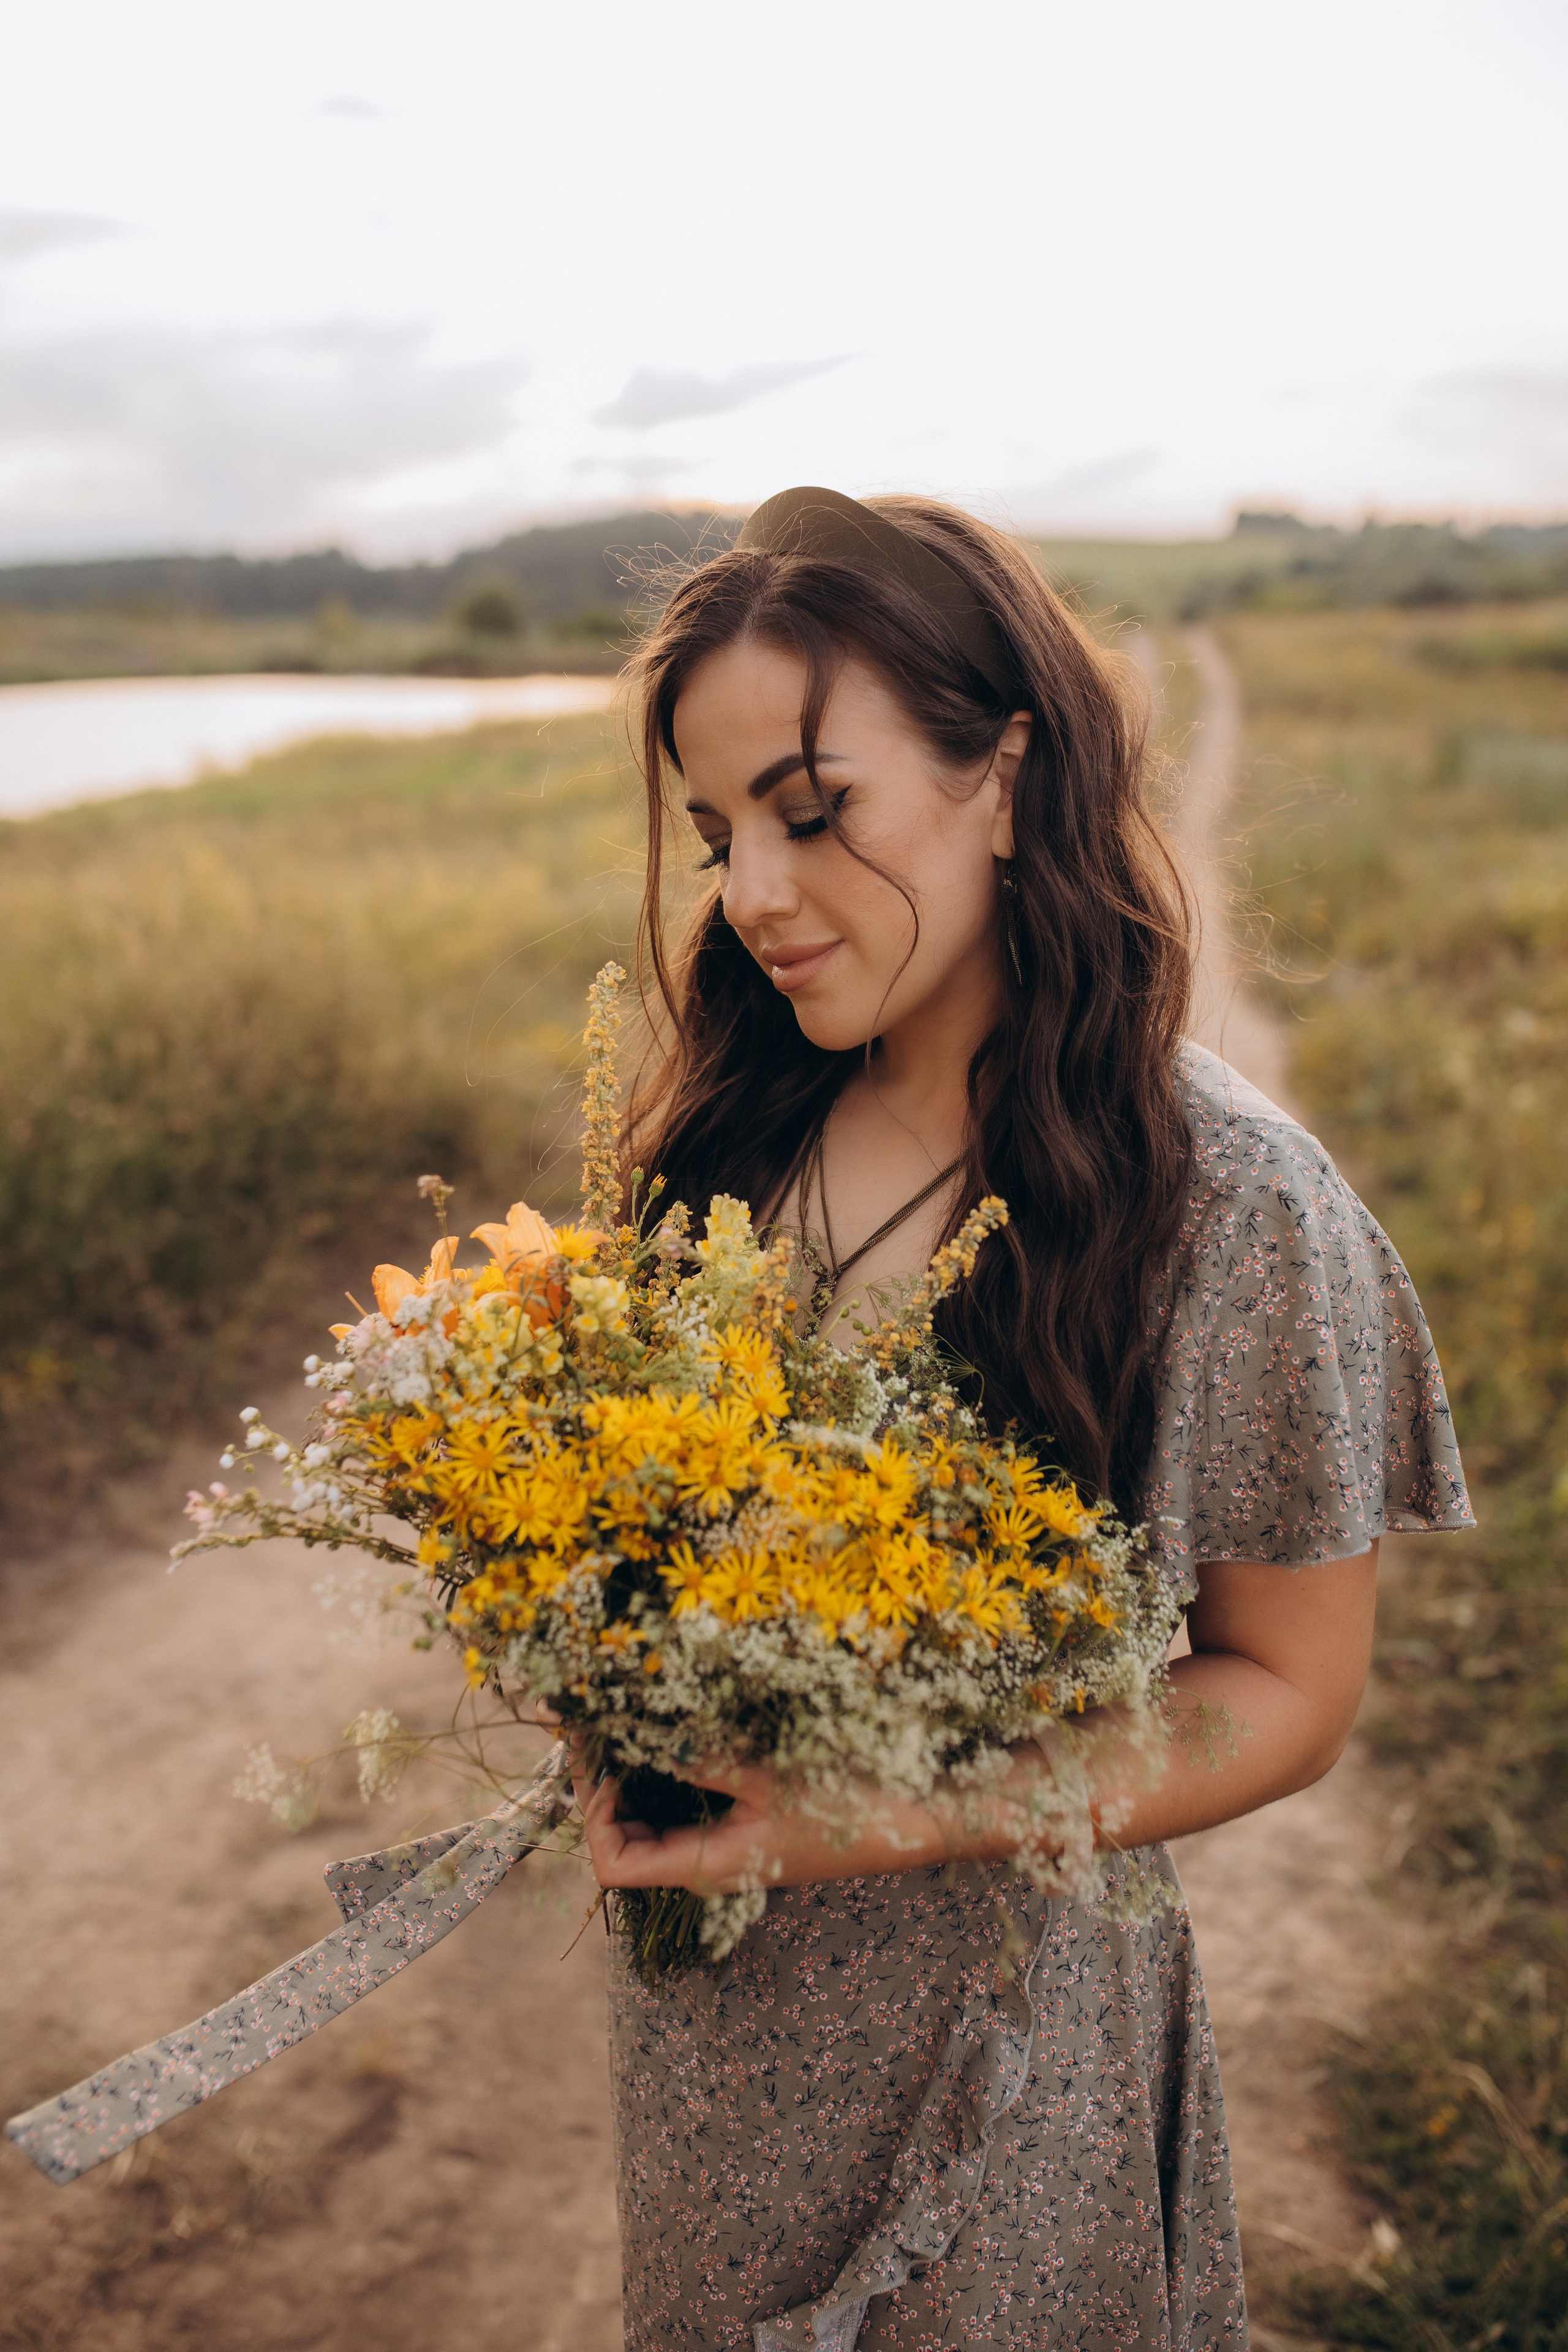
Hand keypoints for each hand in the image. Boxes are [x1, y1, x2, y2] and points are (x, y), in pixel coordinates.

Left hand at [573, 1753, 956, 1895]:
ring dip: (633, 1774)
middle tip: (595, 1722)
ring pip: (653, 1821)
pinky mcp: (745, 1826)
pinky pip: (685, 1806)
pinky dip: (667, 1770)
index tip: (596, 1751)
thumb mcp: (766, 1777)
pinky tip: (672, 1729)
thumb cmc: (844, 1806)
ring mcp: (725, 1847)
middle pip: (623, 1839)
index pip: (612, 1864)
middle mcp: (706, 1865)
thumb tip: (633, 1734)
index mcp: (704, 1868)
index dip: (592, 1810)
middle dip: (603, 1784)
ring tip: (625, 1719)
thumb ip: (697, 1759)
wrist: (917, 1821)